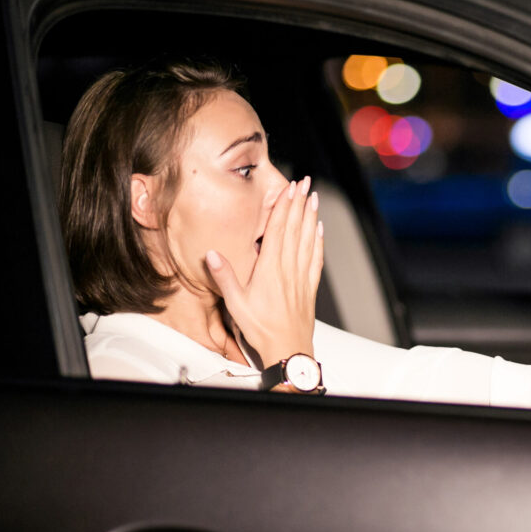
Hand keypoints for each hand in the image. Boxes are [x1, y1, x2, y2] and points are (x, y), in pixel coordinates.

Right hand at [205, 177, 324, 366]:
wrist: (288, 348)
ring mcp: (302, 276)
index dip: (284, 206)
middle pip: (296, 228)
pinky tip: (319, 230)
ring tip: (314, 198)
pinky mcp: (309, 286)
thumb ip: (224, 276)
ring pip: (308, 239)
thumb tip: (211, 254)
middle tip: (305, 183)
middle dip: (300, 203)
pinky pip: (316, 257)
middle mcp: (289, 268)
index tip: (289, 188)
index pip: (278, 229)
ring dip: (311, 217)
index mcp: (270, 268)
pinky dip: (318, 240)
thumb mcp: (235, 303)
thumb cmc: (261, 328)